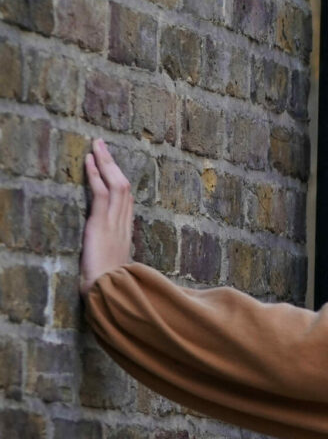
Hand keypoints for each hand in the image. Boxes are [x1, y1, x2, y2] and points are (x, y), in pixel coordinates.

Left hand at [81, 139, 134, 295]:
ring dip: (106, 162)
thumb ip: (111, 258)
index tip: (112, 167)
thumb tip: (107, 260)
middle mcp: (124, 224)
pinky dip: (96, 174)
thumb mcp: (111, 269)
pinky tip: (90, 160)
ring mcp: (114, 222)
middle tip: (103, 144)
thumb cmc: (109, 287)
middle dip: (114, 164)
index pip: (126, 201)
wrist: (109, 294)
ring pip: (116, 184)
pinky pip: (101, 193)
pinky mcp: (102, 223)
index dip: (120, 181)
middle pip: (124, 187)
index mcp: (126, 234)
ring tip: (97, 144)